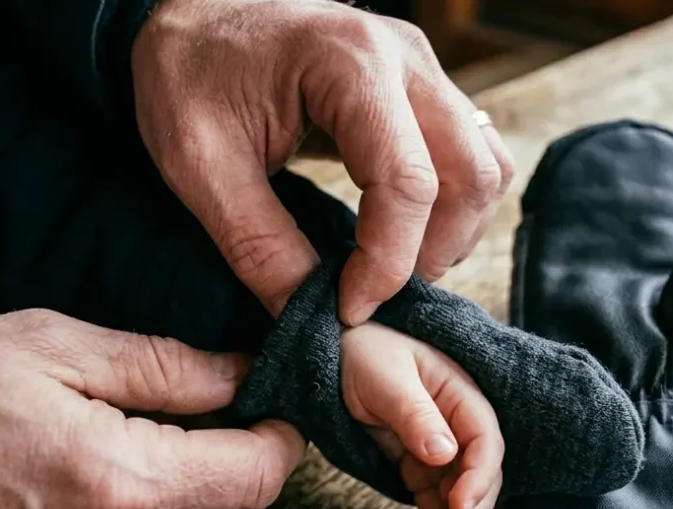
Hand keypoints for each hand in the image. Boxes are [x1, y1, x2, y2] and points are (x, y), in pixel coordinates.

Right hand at [0, 310, 303, 508]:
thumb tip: (240, 375)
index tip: (272, 400)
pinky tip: (124, 477)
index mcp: (114, 482)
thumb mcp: (51, 345)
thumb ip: (163, 366)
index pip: (256, 476)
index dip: (282, 434)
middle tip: (222, 409)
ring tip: (165, 438)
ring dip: (209, 493)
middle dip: (251, 462)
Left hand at [131, 0, 514, 324]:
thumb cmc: (186, 73)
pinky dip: (453, 206)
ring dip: (453, 232)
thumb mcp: (199, 165)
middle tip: (374, 294)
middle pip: (471, 175)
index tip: (348, 309)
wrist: (190, 16)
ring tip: (391, 268)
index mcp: (348, 63)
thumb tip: (308, 315)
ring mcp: (420, 70)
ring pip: (486, 166)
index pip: (408, 182)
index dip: (387, 263)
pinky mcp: (420, 88)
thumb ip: (258, 245)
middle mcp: (404, 59)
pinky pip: (472, 155)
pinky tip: (404, 233)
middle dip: (431, 253)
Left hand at [341, 323, 503, 508]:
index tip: (458, 506)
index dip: (478, 478)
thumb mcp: (385, 377)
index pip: (485, 442)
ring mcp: (441, 447)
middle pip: (480, 478)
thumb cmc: (362, 351)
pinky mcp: (420, 464)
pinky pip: (438, 501)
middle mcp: (459, 424)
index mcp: (461, 394)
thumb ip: (414, 413)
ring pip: (463, 497)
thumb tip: (445, 452)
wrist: (333, 351)